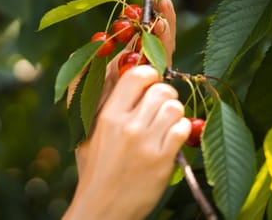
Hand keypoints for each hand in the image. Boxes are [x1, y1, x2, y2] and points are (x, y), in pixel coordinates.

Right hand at [64, 66, 190, 218]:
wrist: (102, 207)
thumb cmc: (94, 167)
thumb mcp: (88, 131)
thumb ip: (99, 99)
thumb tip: (109, 65)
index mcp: (107, 115)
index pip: (136, 75)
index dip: (149, 74)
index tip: (150, 83)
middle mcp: (127, 126)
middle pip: (161, 89)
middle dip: (166, 95)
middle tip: (160, 106)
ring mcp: (146, 143)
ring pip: (175, 107)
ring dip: (175, 113)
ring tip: (165, 124)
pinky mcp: (162, 160)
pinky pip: (184, 129)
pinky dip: (182, 131)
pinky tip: (171, 139)